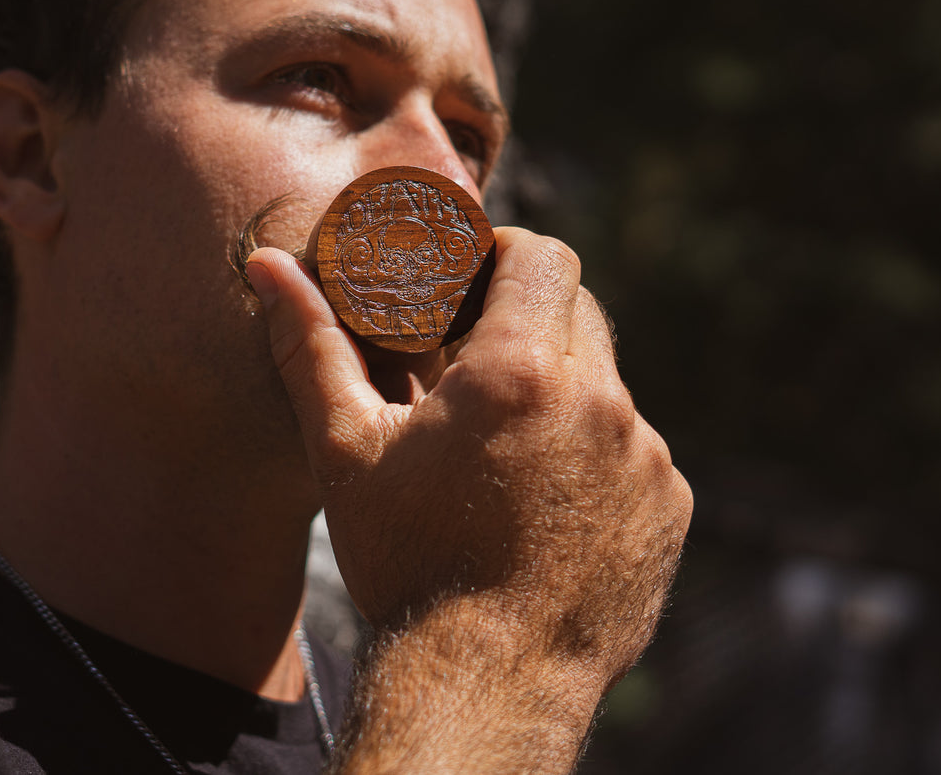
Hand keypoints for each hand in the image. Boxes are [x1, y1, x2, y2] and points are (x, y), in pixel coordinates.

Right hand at [247, 228, 691, 772]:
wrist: (487, 685)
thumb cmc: (407, 563)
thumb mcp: (347, 451)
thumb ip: (312, 346)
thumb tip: (270, 267)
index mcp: (520, 372)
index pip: (543, 255)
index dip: (506, 255)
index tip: (472, 283)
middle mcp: (601, 402)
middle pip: (581, 310)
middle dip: (531, 319)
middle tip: (478, 358)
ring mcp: (645, 457)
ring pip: (607, 383)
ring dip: (562, 391)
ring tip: (505, 444)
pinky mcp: (669, 506)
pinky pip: (635, 448)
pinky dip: (595, 452)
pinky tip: (545, 498)